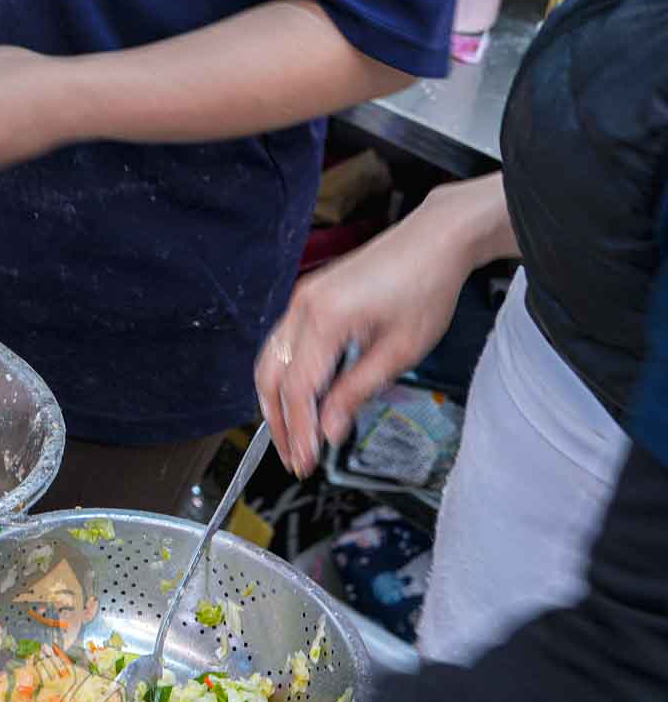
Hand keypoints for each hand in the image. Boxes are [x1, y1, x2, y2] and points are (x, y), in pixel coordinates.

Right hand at [255, 182, 498, 474]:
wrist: (434, 240)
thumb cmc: (426, 288)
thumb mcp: (400, 351)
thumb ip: (357, 392)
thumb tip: (330, 429)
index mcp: (326, 320)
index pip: (298, 390)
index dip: (299, 431)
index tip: (305, 462)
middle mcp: (302, 308)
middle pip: (270, 377)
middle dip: (277, 423)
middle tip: (293, 457)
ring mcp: (301, 300)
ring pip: (268, 361)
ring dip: (275, 402)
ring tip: (293, 434)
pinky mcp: (307, 298)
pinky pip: (281, 345)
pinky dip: (283, 377)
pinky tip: (300, 398)